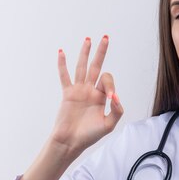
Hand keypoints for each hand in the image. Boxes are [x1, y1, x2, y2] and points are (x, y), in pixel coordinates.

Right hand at [49, 36, 123, 155]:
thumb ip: (116, 111)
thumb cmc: (89, 135)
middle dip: (101, 52)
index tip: (111, 98)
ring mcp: (78, 91)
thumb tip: (116, 97)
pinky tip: (62, 52)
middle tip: (105, 38)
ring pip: (82, 67)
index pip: (107, 81)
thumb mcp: (109, 125)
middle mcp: (90, 90)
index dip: (111, 86)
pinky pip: (65, 77)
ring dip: (85, 53)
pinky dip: (62, 65)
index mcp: (102, 97)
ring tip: (88, 39)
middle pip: (96, 66)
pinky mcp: (68, 94)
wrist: (71, 142)